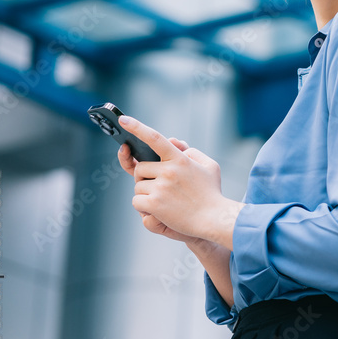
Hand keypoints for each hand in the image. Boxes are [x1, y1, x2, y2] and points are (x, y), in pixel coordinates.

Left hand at [118, 115, 243, 246]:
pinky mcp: (154, 203)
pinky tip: (160, 210)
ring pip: (138, 186)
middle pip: (140, 169)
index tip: (123, 120)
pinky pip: (137, 201)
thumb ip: (191, 152)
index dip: (137, 128)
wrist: (214, 219)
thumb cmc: (212, 193)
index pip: (155, 138)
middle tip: (160, 186)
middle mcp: (169, 170)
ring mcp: (160, 187)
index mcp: (180, 159)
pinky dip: (144, 207)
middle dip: (145, 177)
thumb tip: (174, 143)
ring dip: (146, 193)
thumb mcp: (209, 166)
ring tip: (165, 201)